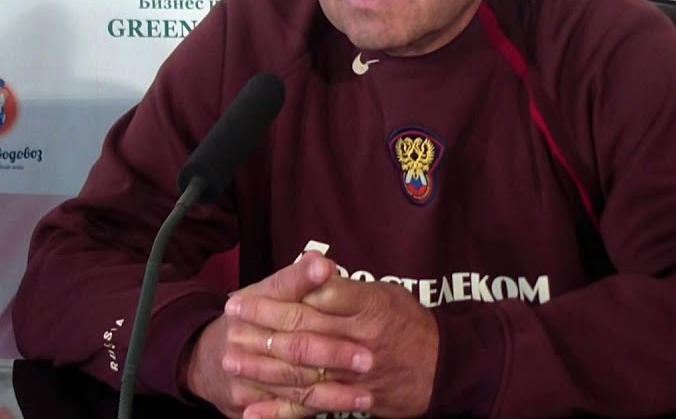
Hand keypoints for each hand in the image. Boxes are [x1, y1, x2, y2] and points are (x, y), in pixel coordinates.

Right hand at [184, 253, 374, 417]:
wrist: (209, 356)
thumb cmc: (253, 317)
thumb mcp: (270, 291)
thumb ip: (298, 278)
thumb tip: (320, 262)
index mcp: (252, 303)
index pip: (288, 299)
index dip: (315, 295)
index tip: (341, 292)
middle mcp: (243, 336)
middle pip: (295, 347)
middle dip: (333, 354)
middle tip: (368, 359)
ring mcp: (243, 372)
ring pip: (295, 383)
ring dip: (333, 392)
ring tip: (366, 394)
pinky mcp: (246, 401)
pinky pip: (286, 408)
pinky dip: (315, 410)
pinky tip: (341, 409)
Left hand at [228, 272, 438, 417]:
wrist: (445, 368)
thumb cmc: (411, 325)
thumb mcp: (386, 293)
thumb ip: (348, 288)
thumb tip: (313, 271)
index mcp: (368, 306)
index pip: (318, 294)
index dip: (279, 294)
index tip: (249, 292)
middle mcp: (360, 338)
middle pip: (303, 328)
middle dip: (262, 323)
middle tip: (231, 318)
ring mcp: (354, 373)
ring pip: (301, 369)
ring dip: (262, 365)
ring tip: (231, 357)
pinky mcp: (353, 400)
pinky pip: (311, 406)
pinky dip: (280, 412)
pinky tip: (252, 412)